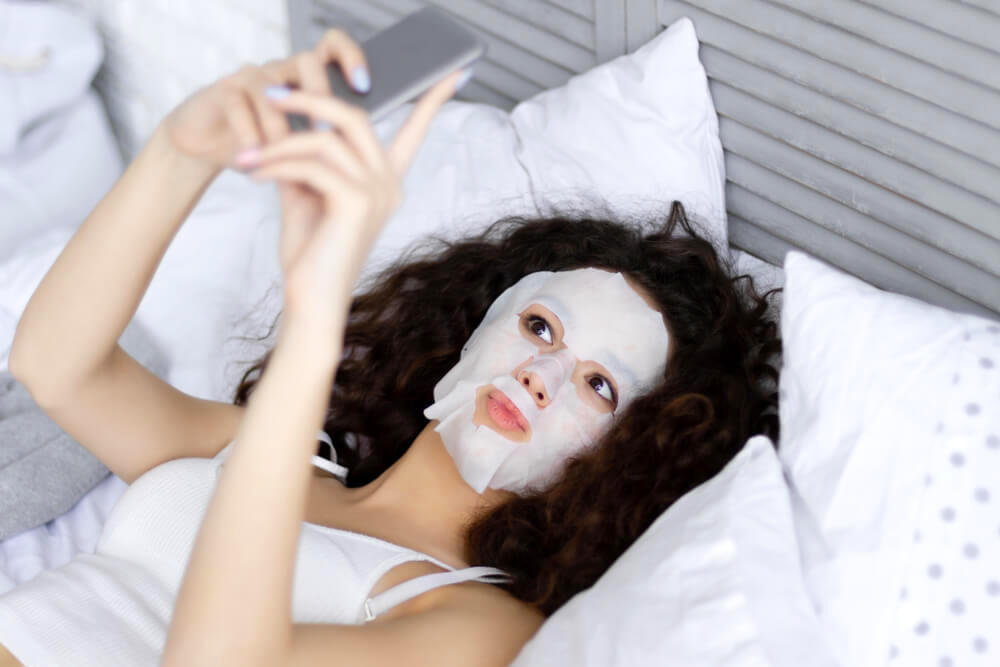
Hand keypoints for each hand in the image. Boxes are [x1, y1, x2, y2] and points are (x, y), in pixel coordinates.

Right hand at [160, 29, 370, 169]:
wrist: (208, 149)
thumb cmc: (264, 146)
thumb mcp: (302, 147)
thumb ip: (330, 139)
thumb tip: (373, 148)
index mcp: (306, 78)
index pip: (334, 47)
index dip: (351, 56)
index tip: (364, 86)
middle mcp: (281, 70)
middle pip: (307, 62)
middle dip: (320, 97)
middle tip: (326, 137)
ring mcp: (251, 76)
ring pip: (273, 90)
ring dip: (280, 129)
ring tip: (286, 161)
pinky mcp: (223, 90)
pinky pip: (239, 105)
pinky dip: (248, 134)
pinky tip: (254, 158)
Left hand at [242, 68, 464, 333]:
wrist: (311, 302)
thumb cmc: (311, 255)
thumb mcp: (309, 196)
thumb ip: (308, 159)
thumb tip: (289, 120)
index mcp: (386, 181)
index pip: (415, 131)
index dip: (431, 99)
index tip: (455, 72)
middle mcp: (390, 183)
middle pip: (355, 115)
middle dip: (310, 99)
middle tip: (269, 93)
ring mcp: (379, 192)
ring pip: (326, 139)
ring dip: (280, 142)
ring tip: (249, 157)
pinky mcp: (358, 203)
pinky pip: (312, 164)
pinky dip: (277, 164)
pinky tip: (256, 173)